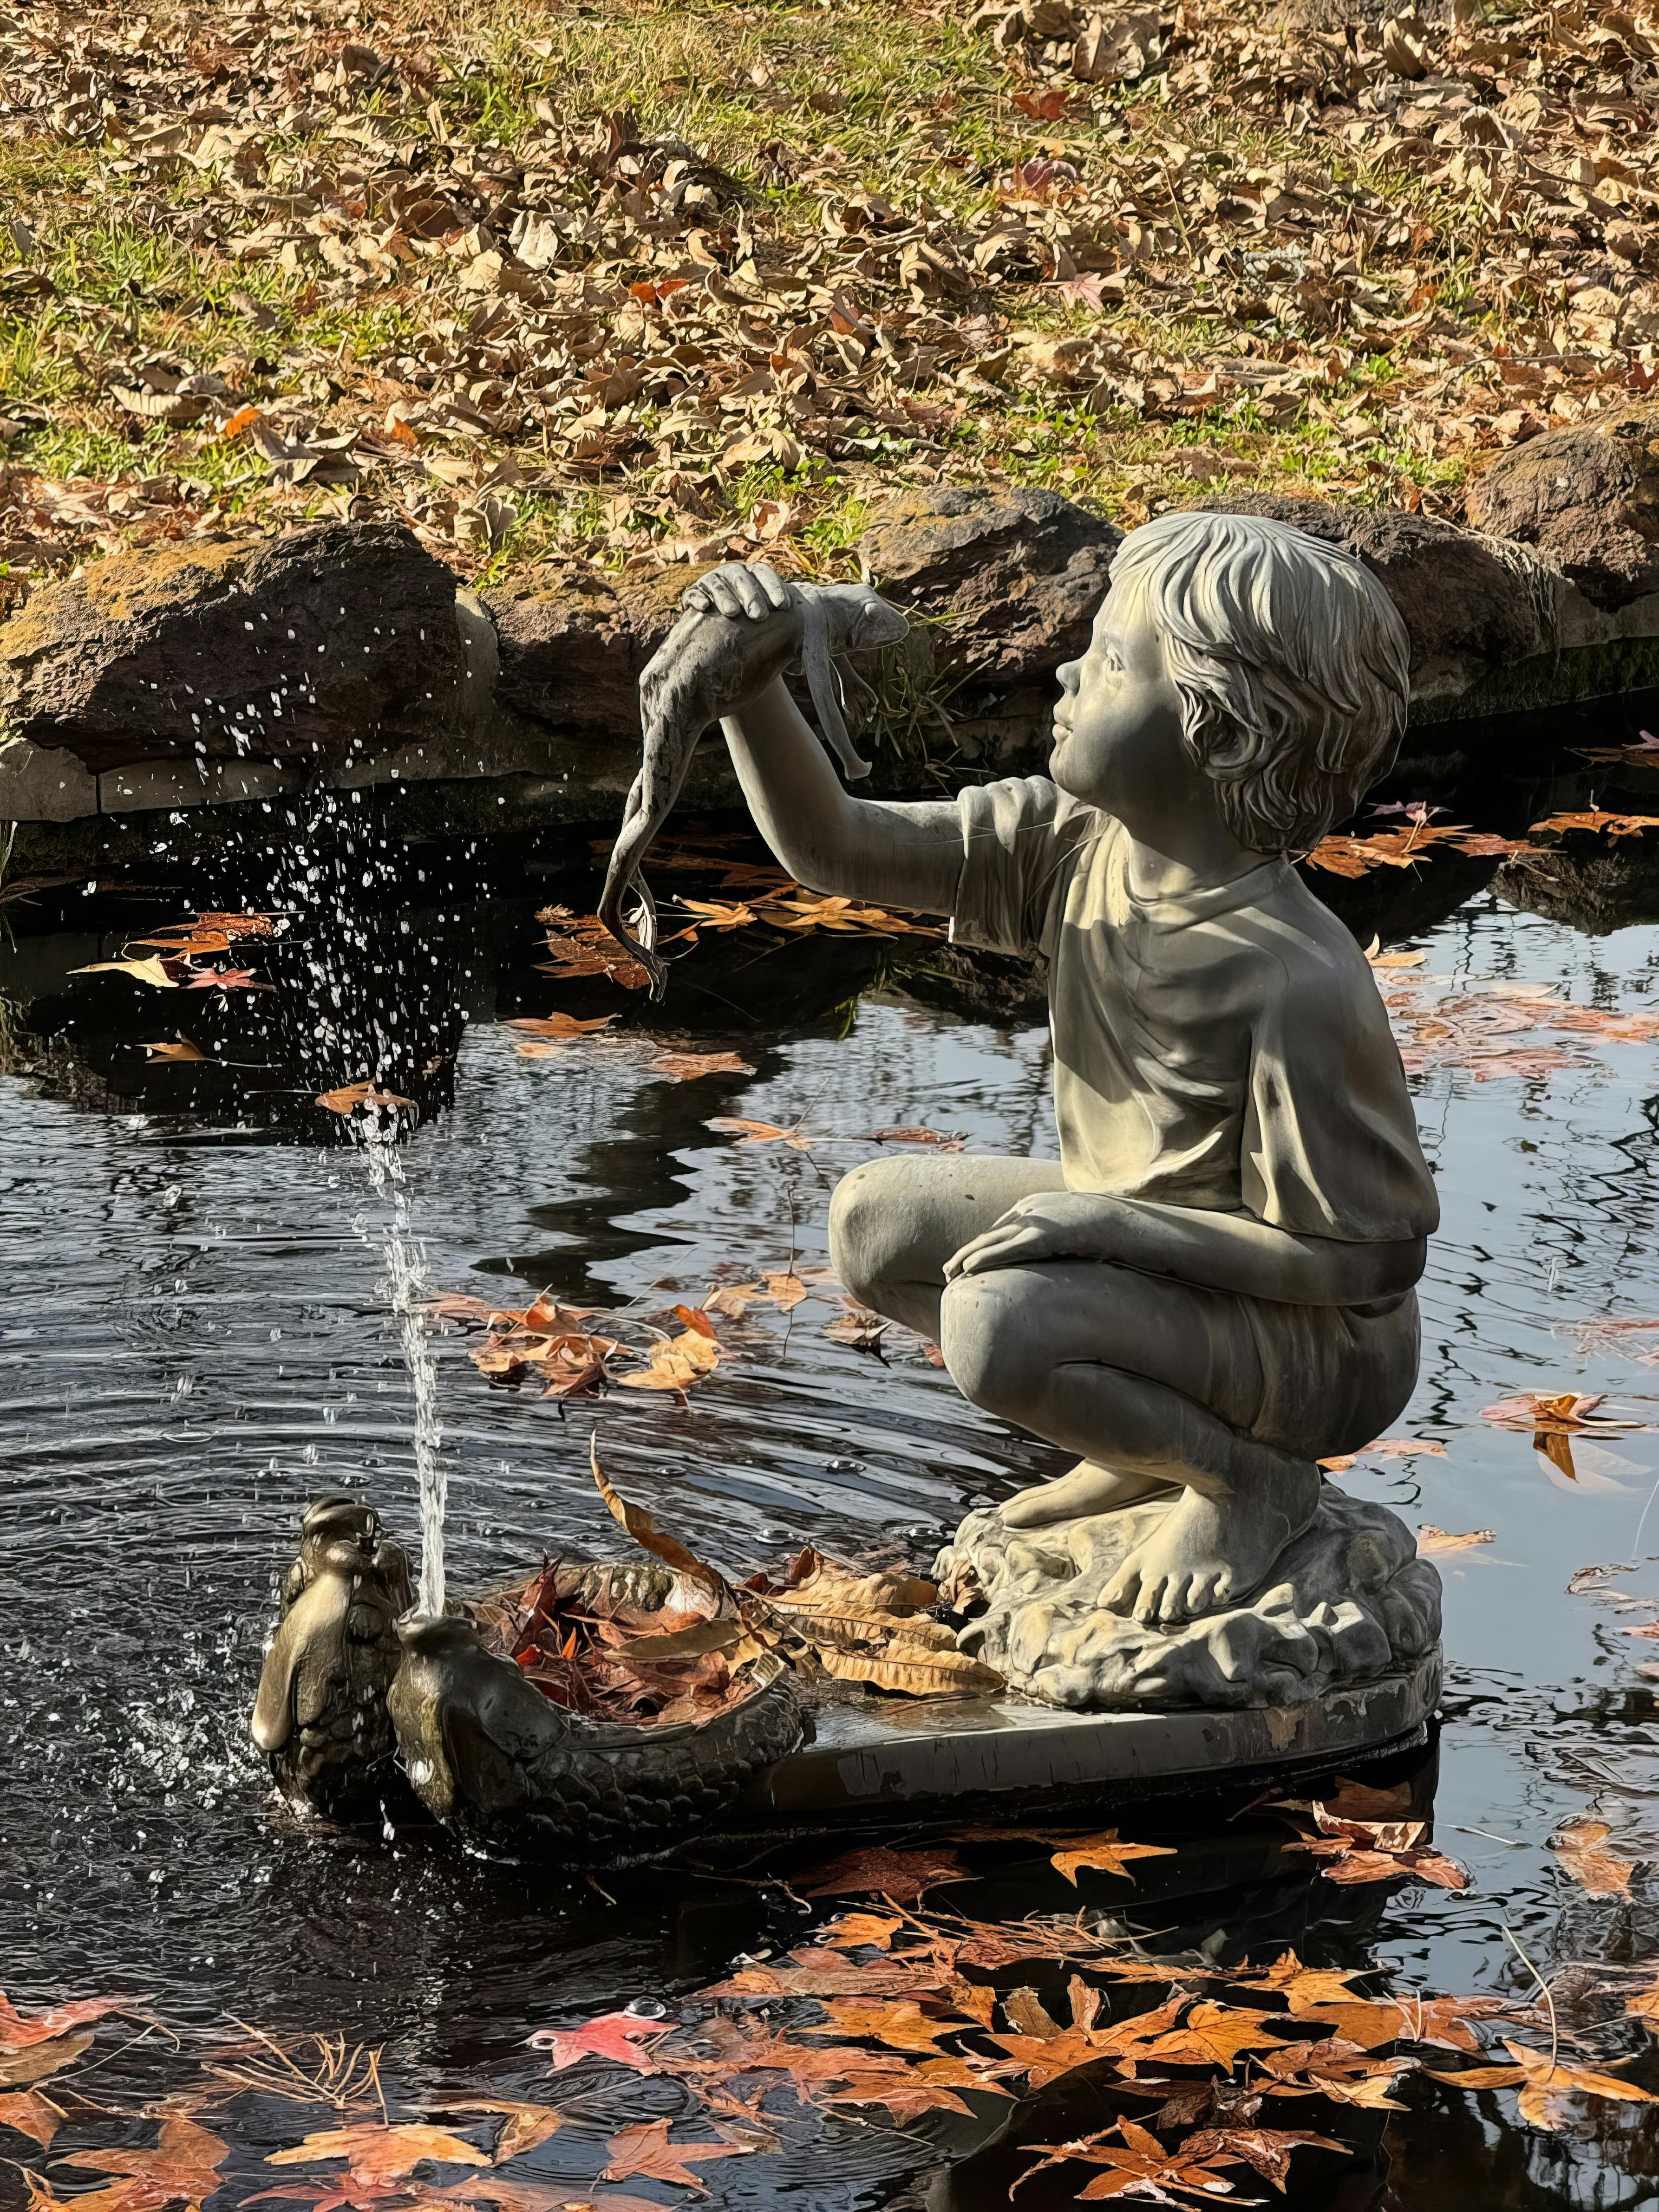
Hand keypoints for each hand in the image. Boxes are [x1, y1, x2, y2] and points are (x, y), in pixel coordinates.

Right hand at [682, 559, 796, 621]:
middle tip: (760, 616)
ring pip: (718, 584)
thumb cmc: (752, 622)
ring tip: (733, 613)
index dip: (774, 588)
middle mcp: (732, 574)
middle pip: (741, 578)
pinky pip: (694, 592)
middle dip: (751, 596)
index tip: (784, 607)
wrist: (721, 629)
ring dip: (725, 597)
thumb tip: (804, 614)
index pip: (764, 574)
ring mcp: (712, 582)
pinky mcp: (694, 593)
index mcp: (753, 575)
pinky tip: (705, 608)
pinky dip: (698, 598)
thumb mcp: (769, 615)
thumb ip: (783, 611)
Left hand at [944, 1191, 1118, 1278]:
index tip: (966, 1260)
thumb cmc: (1105, 1227)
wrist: (1126, 1220)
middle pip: (989, 1232)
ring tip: (948, 1274)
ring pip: (991, 1240)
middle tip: (947, 1270)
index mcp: (1035, 1205)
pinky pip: (1007, 1249)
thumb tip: (1053, 1253)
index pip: (1001, 1227)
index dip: (981, 1245)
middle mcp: (1030, 1209)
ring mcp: (1036, 1221)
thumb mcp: (1074, 1228)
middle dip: (966, 1251)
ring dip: (966, 1258)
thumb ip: (1057, 1236)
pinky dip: (985, 1258)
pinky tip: (968, 1269)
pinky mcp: (1044, 1237)